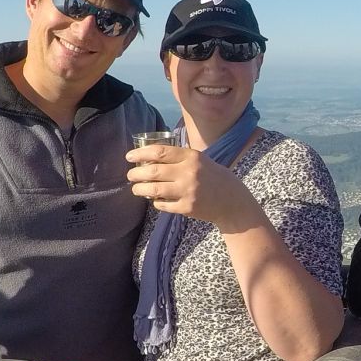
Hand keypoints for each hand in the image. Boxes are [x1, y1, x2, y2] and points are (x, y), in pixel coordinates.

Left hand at [126, 145, 262, 230]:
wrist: (231, 200)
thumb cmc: (212, 176)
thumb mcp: (199, 160)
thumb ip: (178, 157)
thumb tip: (149, 156)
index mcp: (191, 157)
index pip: (159, 152)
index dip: (140, 153)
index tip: (129, 156)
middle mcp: (188, 173)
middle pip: (152, 171)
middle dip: (135, 173)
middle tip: (130, 175)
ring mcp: (188, 191)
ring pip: (153, 189)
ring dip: (139, 189)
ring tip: (136, 189)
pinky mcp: (187, 208)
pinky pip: (162, 204)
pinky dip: (155, 202)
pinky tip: (156, 199)